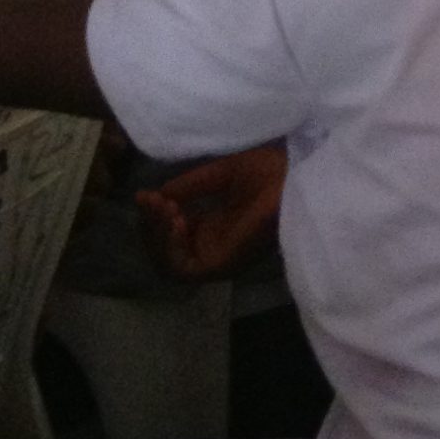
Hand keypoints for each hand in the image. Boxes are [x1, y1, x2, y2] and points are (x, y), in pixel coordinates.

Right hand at [136, 144, 286, 280]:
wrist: (293, 172)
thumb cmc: (268, 169)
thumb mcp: (218, 174)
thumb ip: (189, 186)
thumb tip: (158, 195)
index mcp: (214, 226)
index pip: (170, 234)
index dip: (153, 217)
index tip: (146, 195)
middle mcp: (214, 246)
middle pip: (165, 252)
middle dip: (151, 227)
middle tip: (152, 200)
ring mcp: (219, 258)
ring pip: (171, 264)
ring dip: (158, 237)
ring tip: (165, 209)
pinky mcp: (224, 265)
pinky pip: (186, 269)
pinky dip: (173, 248)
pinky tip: (176, 220)